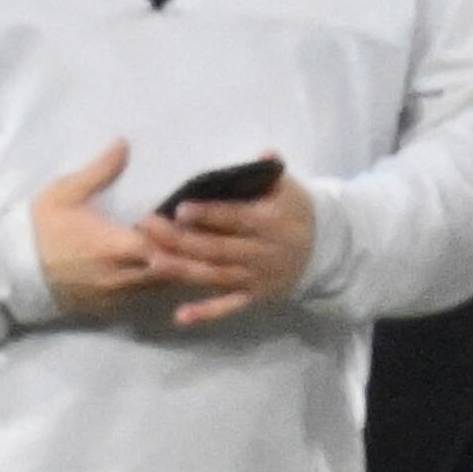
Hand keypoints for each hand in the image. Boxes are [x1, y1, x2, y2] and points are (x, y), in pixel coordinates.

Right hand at [30, 141, 208, 317]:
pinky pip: (143, 299)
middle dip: (184, 255)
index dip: (179, 234)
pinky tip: (155, 271)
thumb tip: (124, 143)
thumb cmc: (41, 227)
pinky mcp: (110, 310)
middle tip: (185, 238)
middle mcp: (126, 276)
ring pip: (163, 287)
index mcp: (120, 246)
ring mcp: (119, 297)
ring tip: (175, 251)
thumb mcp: (66, 192)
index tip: (176, 220)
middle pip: (174, 271)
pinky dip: (154, 286)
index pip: (170, 246)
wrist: (10, 268)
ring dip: (172, 271)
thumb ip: (100, 171)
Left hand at [139, 169, 316, 327]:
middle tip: (148, 227)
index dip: (209, 215)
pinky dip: (206, 313)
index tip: (180, 210)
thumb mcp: (289, 188)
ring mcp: (257, 278)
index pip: (236, 218)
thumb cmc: (296, 213)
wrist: (325, 251)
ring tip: (152, 262)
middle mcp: (262, 253)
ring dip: (183, 270)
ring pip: (215, 276)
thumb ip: (272, 172)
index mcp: (271, 223)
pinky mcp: (254, 296)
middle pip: (217, 248)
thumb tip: (265, 154)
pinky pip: (228, 306)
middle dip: (180, 239)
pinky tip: (181, 317)